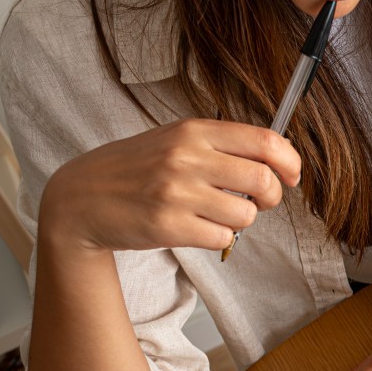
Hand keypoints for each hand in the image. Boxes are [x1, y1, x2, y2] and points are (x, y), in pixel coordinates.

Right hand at [39, 119, 301, 253]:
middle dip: (271, 198)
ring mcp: (176, 193)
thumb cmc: (135, 170)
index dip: (290, 162)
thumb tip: (275, 160)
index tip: (291, 176)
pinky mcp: (168, 226)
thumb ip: (220, 146)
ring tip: (217, 214)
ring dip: (241, 221)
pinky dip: (219, 239)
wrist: (80, 198)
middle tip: (259, 202)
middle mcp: (186, 158)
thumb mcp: (174, 141)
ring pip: (246, 215)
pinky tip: (198, 229)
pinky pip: (222, 239)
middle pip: (263, 181)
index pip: (265, 141)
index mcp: (193, 131)